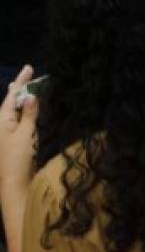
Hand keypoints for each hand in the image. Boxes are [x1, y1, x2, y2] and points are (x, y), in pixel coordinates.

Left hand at [0, 66, 38, 191]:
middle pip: (12, 102)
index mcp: (2, 120)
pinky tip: (34, 110)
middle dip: (22, 89)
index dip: (21, 81)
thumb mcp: (25, 133)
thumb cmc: (17, 158)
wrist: (14, 184)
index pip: (12, 95)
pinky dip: (28, 112)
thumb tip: (31, 95)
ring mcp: (8, 134)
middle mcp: (3, 125)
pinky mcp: (15, 142)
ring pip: (17, 111)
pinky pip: (22, 121)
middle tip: (31, 75)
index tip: (29, 67)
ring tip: (33, 88)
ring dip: (26, 100)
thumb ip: (29, 114)